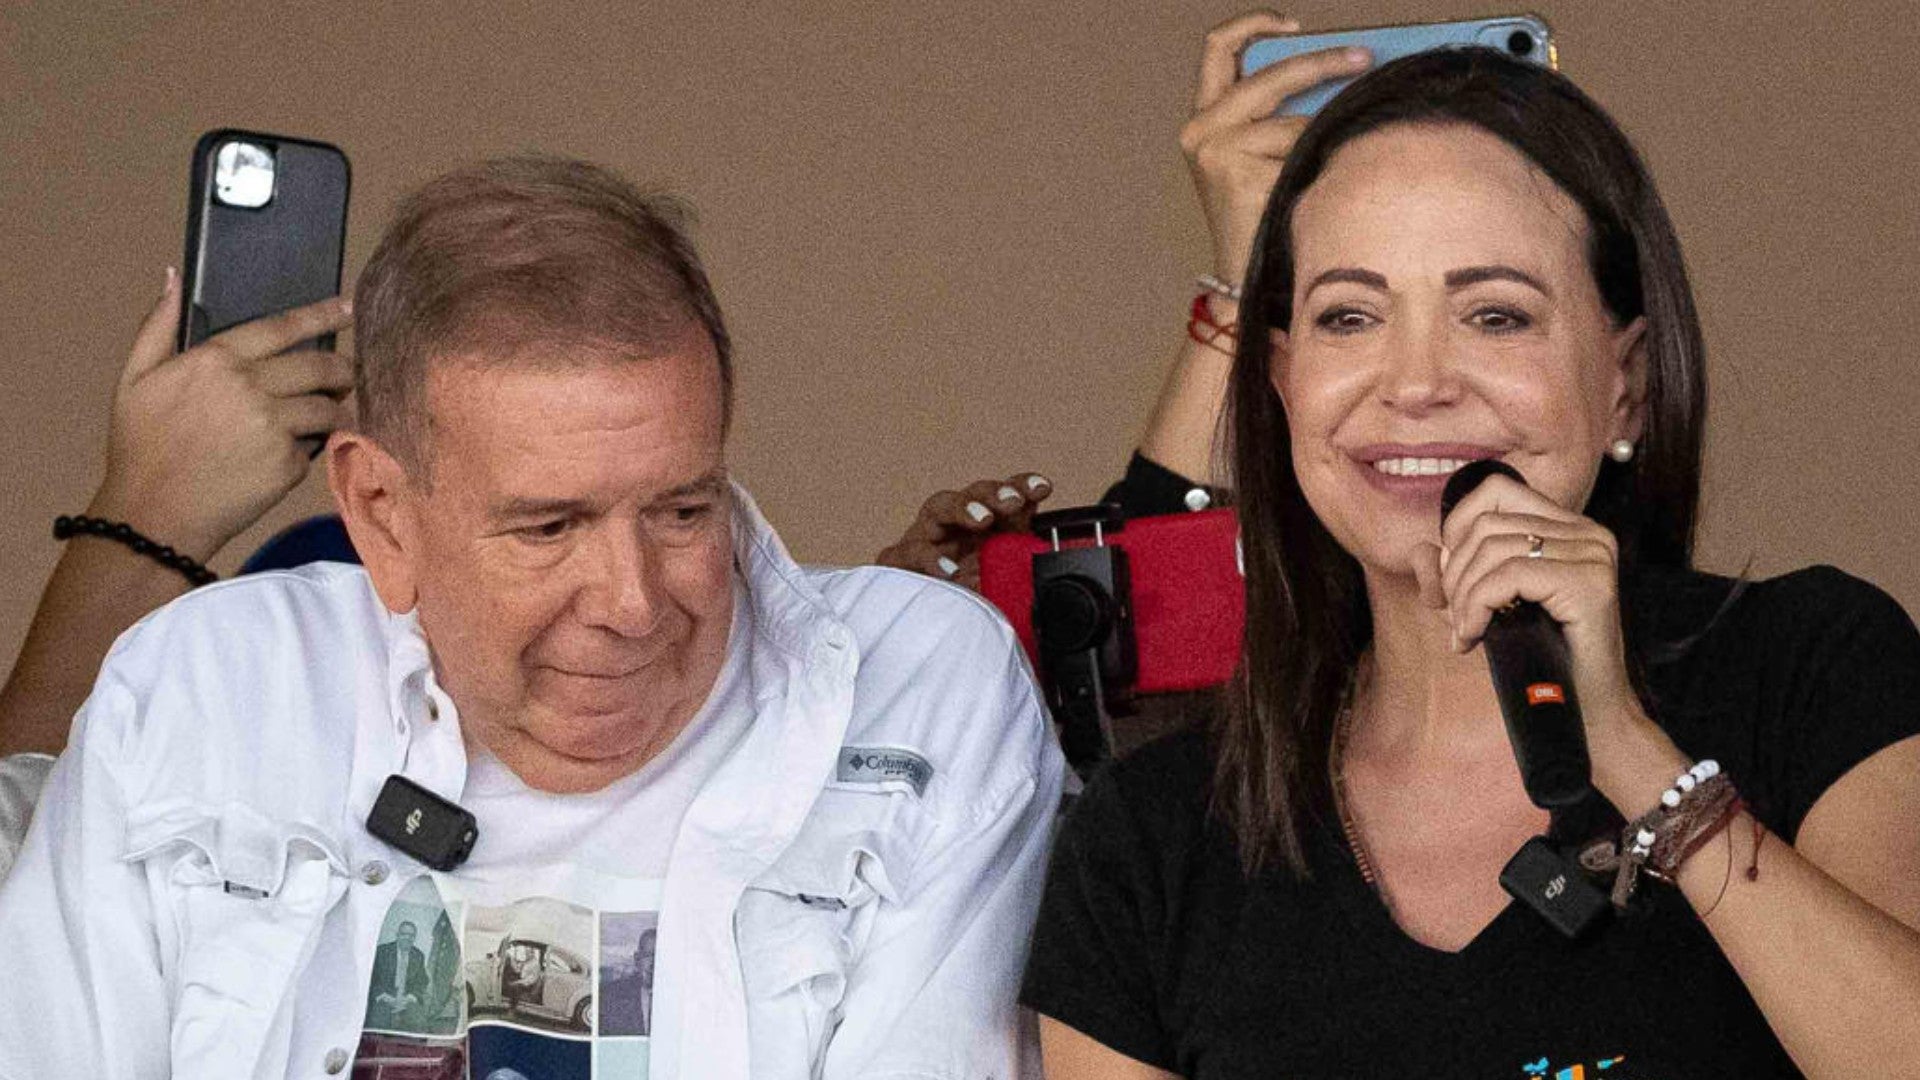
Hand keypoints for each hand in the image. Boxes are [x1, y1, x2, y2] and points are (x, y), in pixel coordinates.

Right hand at [88, 270, 353, 561]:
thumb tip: (174, 277)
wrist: (152, 515)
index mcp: (216, 360)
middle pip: (321, 367)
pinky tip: (290, 454)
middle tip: (347, 376)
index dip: (323, 315)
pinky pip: (314, 447)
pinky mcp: (288, 465)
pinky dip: (309, 448)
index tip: (350, 308)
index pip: (283, 328)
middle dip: (343, 370)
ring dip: (335, 409)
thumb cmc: (141, 446)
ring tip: (328, 414)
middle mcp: (251, 388)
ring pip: (328, 408)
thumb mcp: (134, 379)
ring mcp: (274, 427)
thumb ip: (157, 325)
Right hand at [875, 473, 1052, 590]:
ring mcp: (926, 539)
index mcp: (987, 529)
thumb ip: (1024, 576)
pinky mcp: (899, 561)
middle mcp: (957, 526)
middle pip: (974, 494)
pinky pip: (911, 552)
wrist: (925, 632)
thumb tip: (1051, 573)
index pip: (1006, 499)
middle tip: (1012, 501)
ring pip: (939, 507)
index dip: (1022, 487)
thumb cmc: (968, 603)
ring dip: (963, 508)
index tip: (1042, 488)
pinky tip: (949, 569)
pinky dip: (930, 558)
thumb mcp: (1005, 590)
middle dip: (994, 493)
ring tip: (982, 519)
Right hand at [1180, 12, 1372, 284]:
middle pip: (1271, 75)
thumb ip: (1280, 110)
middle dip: (1324, 62)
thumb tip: (1342, 65)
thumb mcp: (1262, 150)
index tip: (1295, 24)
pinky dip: (1319, 164)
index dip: (1254, 23)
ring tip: (1339, 158)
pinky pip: (1299, 152)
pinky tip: (1322, 186)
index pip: (1218, 48)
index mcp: (1204, 116)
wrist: (1244, 276)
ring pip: (1294, 122)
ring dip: (1324, 138)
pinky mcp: (1236, 175)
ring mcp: (1215, 152)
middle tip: (1364, 59)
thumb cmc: (1262, 212)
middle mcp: (1200, 130)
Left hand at [1415, 473, 1642, 738]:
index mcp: (1568, 528)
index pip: (1495, 491)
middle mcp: (1587, 533)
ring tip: (1466, 633)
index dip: (1457, 527)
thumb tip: (1420, 551)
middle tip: (1457, 620)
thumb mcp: (1485, 609)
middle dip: (1455, 575)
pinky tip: (1477, 636)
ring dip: (1464, 597)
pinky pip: (1508, 577)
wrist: (1586, 715)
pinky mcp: (1590, 583)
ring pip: (1492, 549)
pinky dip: (1478, 606)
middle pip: (1485, 525)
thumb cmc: (1537, 661)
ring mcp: (1593, 555)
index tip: (1452, 578)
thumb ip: (1452, 577)